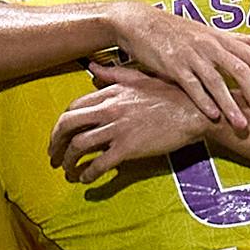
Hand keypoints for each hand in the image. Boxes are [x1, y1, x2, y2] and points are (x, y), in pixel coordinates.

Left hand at [50, 63, 213, 182]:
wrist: (195, 111)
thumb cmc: (171, 94)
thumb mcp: (139, 77)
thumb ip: (112, 74)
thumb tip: (91, 68)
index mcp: (109, 92)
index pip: (73, 108)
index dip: (61, 124)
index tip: (60, 136)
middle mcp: (108, 109)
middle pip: (67, 125)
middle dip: (55, 144)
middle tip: (53, 157)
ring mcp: (117, 129)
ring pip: (78, 147)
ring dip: (68, 163)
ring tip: (68, 173)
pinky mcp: (128, 148)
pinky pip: (99, 164)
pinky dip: (87, 175)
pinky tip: (86, 181)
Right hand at [105, 0, 249, 133]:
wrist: (140, 22)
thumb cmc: (178, 31)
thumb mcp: (209, 32)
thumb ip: (237, 39)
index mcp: (220, 38)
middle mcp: (209, 46)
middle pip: (240, 70)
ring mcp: (191, 55)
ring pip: (216, 82)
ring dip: (231, 105)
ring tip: (242, 125)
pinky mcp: (172, 65)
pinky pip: (191, 85)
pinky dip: (202, 101)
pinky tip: (212, 116)